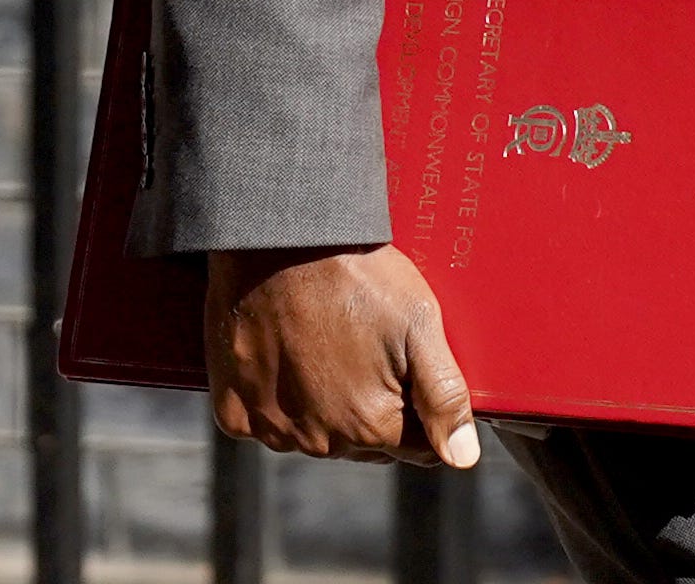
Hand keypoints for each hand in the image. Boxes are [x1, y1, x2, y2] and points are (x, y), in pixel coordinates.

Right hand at [203, 244, 481, 470]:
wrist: (277, 237)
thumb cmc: (353, 273)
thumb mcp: (418, 320)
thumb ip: (444, 395)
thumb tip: (462, 457)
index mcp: (370, 426)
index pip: (416, 447)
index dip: (422, 410)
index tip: (409, 367)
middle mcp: (319, 442)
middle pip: (364, 442)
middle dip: (374, 404)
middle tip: (367, 345)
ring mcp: (271, 429)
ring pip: (316, 434)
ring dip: (324, 405)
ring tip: (325, 343)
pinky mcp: (232, 410)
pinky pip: (262, 421)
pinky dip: (275, 398)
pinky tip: (284, 354)